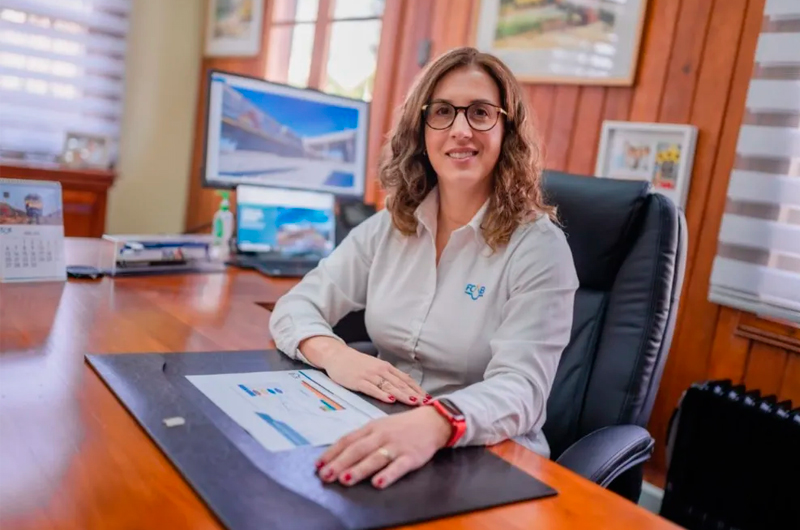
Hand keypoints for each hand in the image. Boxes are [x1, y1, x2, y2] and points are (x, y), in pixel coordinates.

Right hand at [300, 336, 427, 405]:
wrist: (337, 356)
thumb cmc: (357, 364)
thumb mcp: (375, 368)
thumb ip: (388, 377)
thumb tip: (405, 388)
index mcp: (386, 367)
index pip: (406, 379)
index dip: (418, 389)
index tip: (429, 399)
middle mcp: (381, 370)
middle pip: (401, 384)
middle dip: (415, 394)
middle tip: (426, 404)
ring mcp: (370, 375)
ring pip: (390, 386)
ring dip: (403, 395)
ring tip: (414, 403)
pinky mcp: (358, 381)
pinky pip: (372, 388)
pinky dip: (382, 394)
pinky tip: (390, 399)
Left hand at [316, 406, 452, 488]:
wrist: (432, 421)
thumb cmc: (402, 426)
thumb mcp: (380, 426)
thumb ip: (362, 438)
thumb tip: (339, 452)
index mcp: (371, 428)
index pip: (347, 440)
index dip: (332, 453)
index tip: (318, 465)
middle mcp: (381, 436)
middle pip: (357, 450)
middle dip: (340, 463)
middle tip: (326, 476)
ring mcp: (396, 446)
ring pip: (375, 458)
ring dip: (359, 469)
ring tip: (345, 479)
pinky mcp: (411, 457)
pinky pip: (398, 466)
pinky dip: (388, 475)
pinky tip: (378, 483)